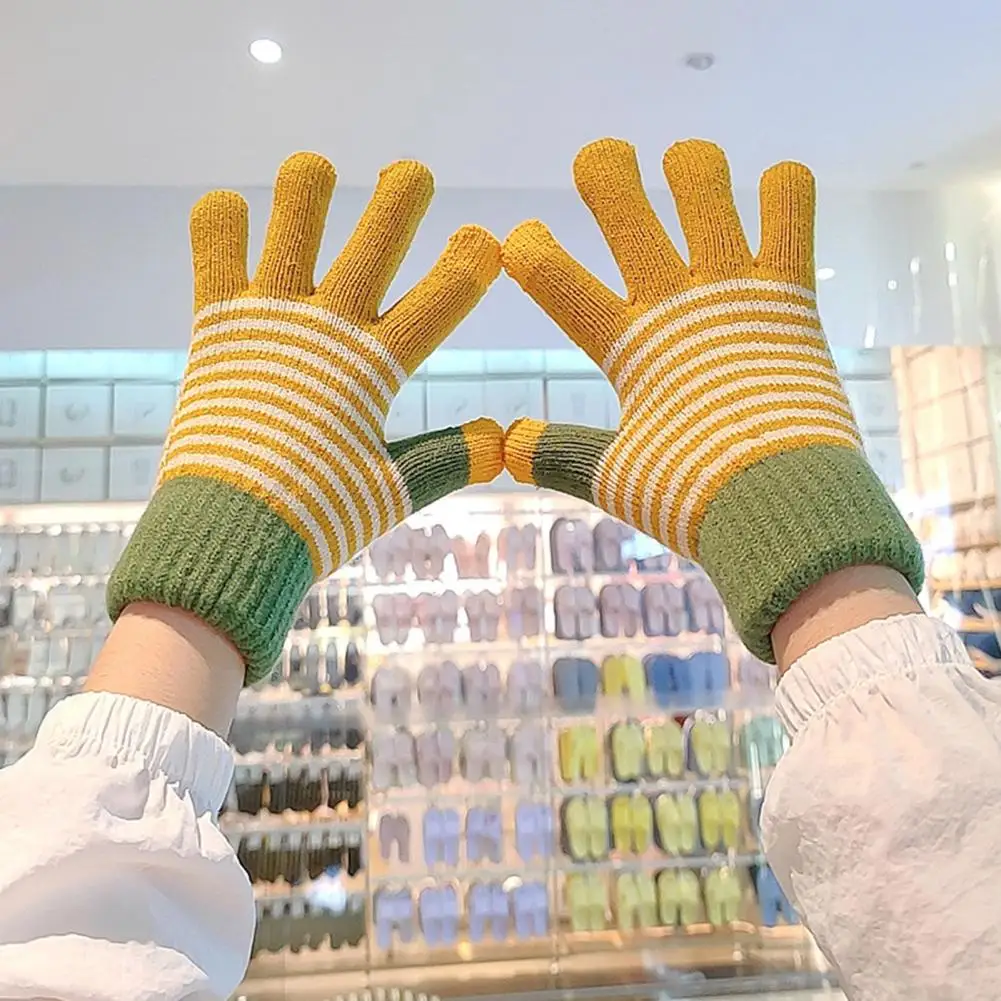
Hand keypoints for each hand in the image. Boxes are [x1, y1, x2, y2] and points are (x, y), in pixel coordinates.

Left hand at [107, 152, 501, 680]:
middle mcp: (326, 332)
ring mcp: (269, 323)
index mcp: (374, 370)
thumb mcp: (393, 490)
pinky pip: (215, 254)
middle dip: (400, 200)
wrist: (227, 536)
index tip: (488, 238)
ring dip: (307, 190)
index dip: (468, 265)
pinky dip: (221, 225)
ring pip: (292, 226)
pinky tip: (231, 209)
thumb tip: (505, 440)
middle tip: (412, 173)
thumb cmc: (317, 516)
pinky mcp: (216, 328)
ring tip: (314, 168)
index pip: (438, 301)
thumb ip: (450, 458)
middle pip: (373, 244)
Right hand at [502, 138, 920, 659]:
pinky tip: (771, 189)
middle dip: (604, 171)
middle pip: (627, 211)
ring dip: (690, 166)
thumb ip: (557, 454)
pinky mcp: (790, 297)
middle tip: (599, 159)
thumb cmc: (693, 493)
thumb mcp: (613, 478)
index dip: (529, 250)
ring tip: (685, 164)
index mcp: (627, 348)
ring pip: (705, 190)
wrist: (785, 505)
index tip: (519, 239)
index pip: (557, 281)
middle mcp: (677, 306)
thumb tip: (502, 447)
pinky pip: (790, 213)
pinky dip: (782, 189)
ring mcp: (735, 295)